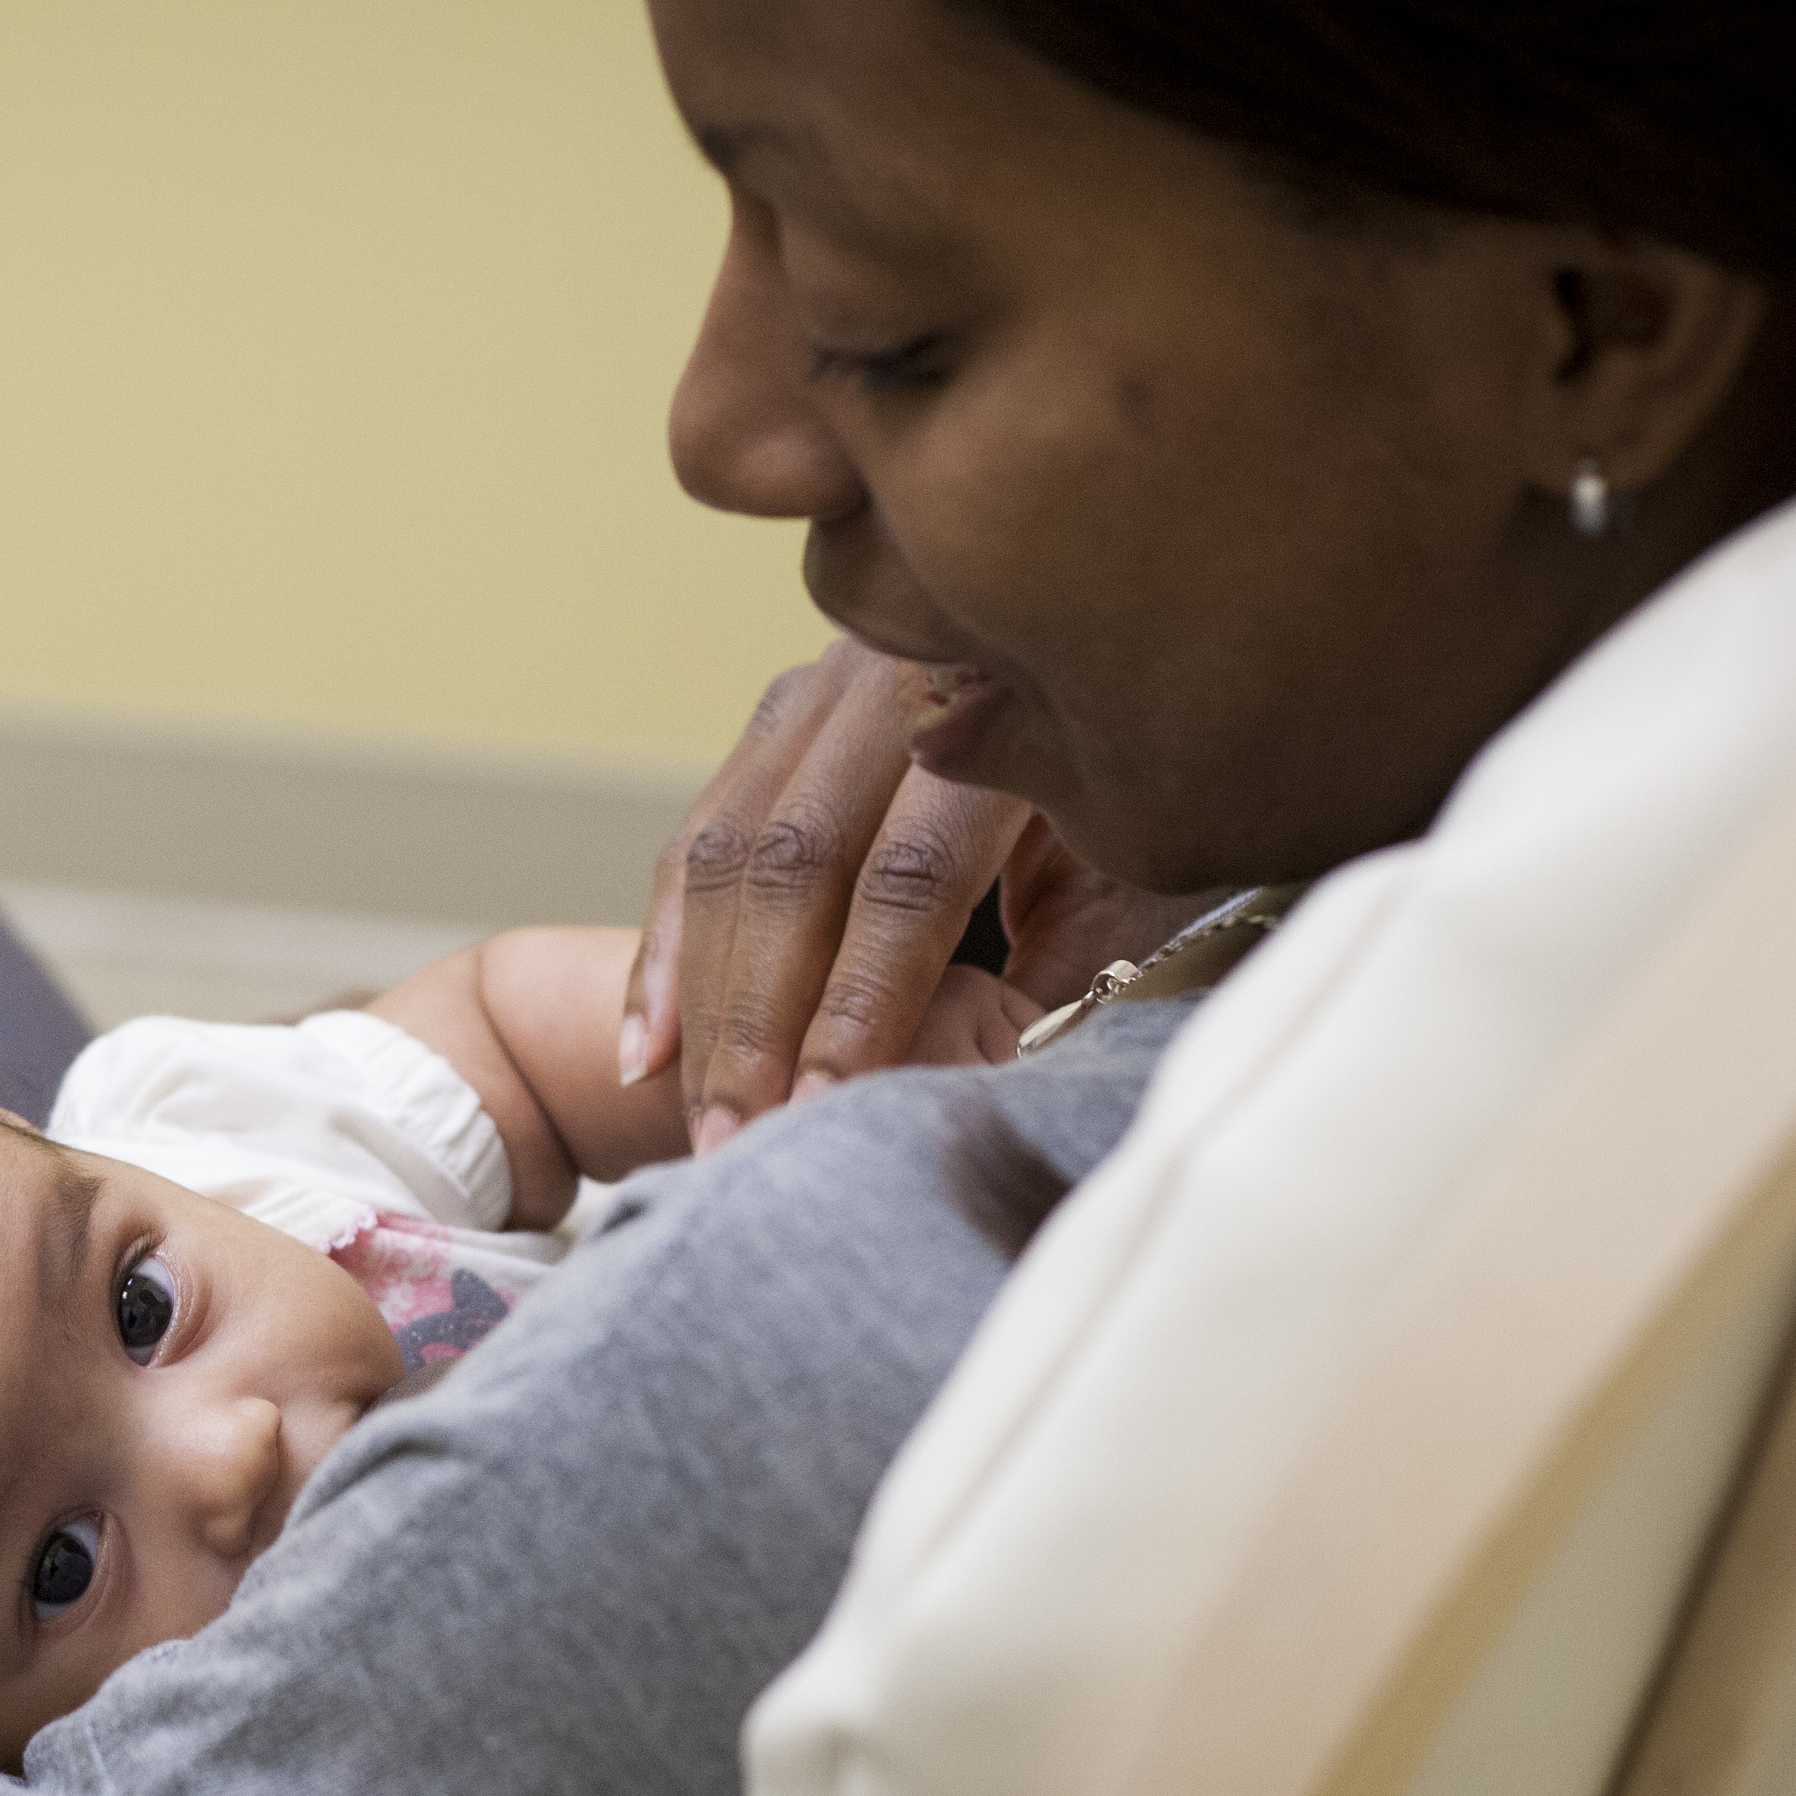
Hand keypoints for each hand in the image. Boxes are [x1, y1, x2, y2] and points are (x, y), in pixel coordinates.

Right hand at [626, 647, 1215, 1122]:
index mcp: (1005, 710)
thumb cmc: (1148, 797)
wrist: (1133, 653)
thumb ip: (1061, 975)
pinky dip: (667, 951)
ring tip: (695, 1120)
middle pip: (792, 864)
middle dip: (756, 1020)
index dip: (860, 1001)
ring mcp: (824, 690)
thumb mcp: (1133, 879)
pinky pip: (697, 841)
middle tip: (734, 1142)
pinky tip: (647, 1051)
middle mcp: (895, 677)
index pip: (906, 878)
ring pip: (726, 854)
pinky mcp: (778, 720)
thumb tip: (967, 1099)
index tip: (824, 1109)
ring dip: (700, 1001)